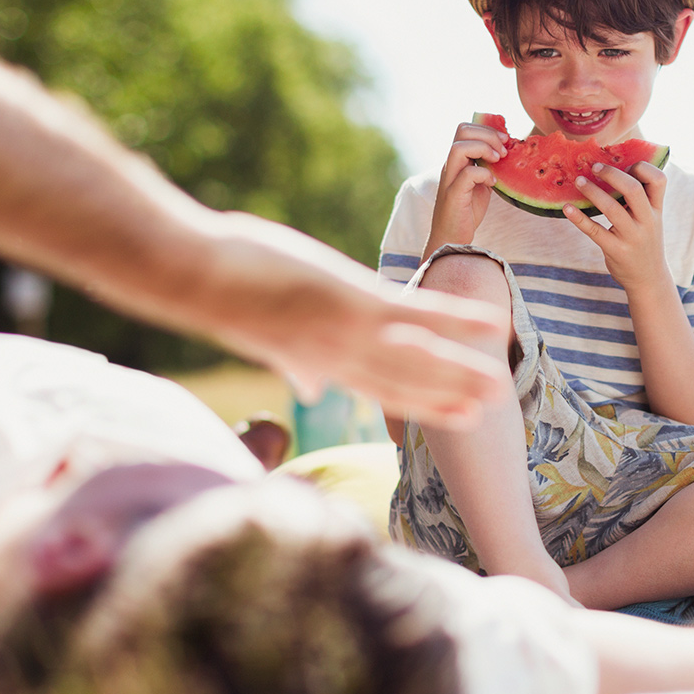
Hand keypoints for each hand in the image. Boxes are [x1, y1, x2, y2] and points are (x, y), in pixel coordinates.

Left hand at [194, 213, 504, 430]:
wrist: (194, 277)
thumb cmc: (223, 294)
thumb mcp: (265, 337)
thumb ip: (293, 361)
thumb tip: (304, 387)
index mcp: (321, 363)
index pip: (380, 390)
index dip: (421, 405)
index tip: (456, 417)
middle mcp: (341, 357)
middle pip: (405, 382)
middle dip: (448, 397)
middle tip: (492, 409)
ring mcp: (349, 333)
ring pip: (417, 358)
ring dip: (460, 372)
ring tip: (499, 383)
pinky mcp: (352, 304)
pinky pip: (415, 314)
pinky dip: (455, 319)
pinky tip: (489, 321)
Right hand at [425, 120, 508, 256]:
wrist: (452, 237)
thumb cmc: (467, 210)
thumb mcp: (482, 182)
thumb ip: (489, 166)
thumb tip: (508, 152)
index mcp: (458, 159)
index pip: (466, 128)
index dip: (488, 128)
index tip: (506, 140)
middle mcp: (451, 165)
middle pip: (462, 130)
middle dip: (488, 134)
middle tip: (504, 150)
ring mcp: (450, 178)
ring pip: (459, 147)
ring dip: (484, 149)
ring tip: (498, 160)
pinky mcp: (453, 195)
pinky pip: (467, 174)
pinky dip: (484, 174)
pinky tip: (493, 183)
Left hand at [560, 161, 670, 292]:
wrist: (649, 279)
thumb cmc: (645, 242)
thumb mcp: (650, 220)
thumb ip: (639, 200)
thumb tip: (615, 170)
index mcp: (656, 210)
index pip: (659, 179)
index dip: (643, 167)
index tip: (626, 165)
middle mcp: (647, 221)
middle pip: (633, 189)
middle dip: (612, 174)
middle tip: (595, 167)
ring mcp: (632, 236)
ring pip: (611, 208)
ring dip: (592, 191)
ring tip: (578, 181)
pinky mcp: (616, 250)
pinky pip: (594, 230)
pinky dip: (578, 218)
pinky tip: (567, 208)